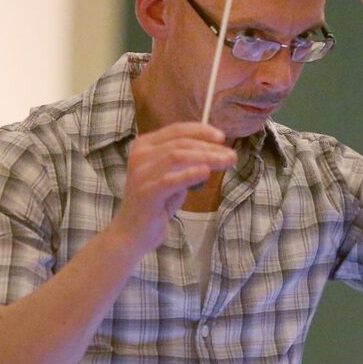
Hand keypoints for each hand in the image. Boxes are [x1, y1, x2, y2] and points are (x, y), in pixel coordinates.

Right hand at [109, 122, 236, 253]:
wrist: (132, 233)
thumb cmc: (156, 203)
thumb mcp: (172, 176)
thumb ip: (186, 162)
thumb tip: (217, 152)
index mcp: (144, 146)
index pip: (176, 130)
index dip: (201, 131)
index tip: (222, 137)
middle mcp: (140, 155)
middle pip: (180, 143)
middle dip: (209, 147)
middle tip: (231, 155)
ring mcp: (141, 173)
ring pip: (177, 156)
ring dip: (206, 157)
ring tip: (226, 162)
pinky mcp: (145, 192)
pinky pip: (171, 179)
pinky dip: (190, 174)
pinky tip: (206, 172)